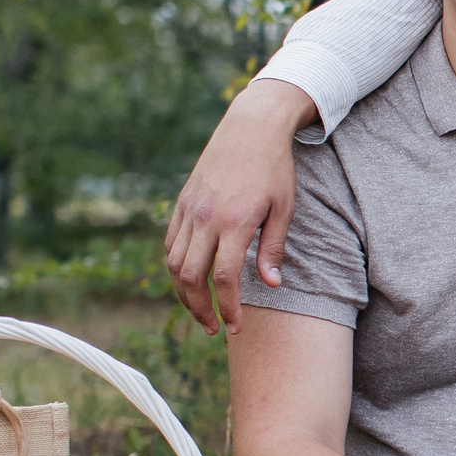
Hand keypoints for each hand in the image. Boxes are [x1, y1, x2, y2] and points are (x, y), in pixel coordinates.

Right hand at [166, 79, 315, 333]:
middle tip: (215, 328)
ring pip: (174, 263)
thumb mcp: (284, 208)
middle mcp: (206, 217)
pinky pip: (171, 244)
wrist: (251, 128)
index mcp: (235, 221)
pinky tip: (191, 281)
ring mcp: (189, 209)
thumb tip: (270, 286)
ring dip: (184, 293)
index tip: (234, 326)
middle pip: (190, 277)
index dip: (227, 307)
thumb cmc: (275, 169)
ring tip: (201, 310)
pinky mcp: (182, 203)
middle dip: (199, 309)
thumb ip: (272, 249)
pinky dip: (177, 268)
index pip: (224, 277)